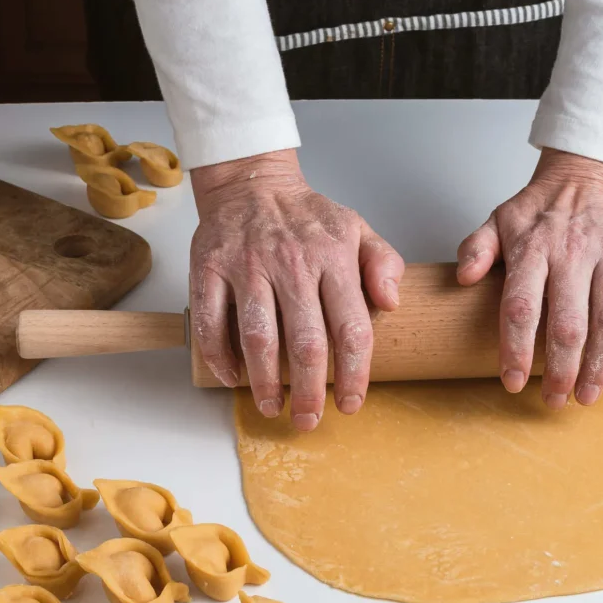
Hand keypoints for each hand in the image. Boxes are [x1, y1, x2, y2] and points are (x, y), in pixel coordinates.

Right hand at [190, 149, 404, 429]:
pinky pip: (211, 319)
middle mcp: (291, 264)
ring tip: (272, 408)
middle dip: (310, 390)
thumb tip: (392, 303)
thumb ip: (382, 263)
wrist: (252, 182)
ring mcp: (247, 265)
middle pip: (305, 341)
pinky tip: (231, 377)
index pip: (351, 327)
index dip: (354, 374)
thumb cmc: (306, 216)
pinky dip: (219, 354)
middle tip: (310, 420)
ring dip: (264, 381)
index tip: (351, 403)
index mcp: (332, 258)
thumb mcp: (356, 228)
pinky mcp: (210, 267)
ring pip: (258, 336)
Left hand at [456, 148, 602, 408]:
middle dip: (560, 370)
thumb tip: (462, 277)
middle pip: (568, 323)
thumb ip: (477, 249)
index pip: (522, 307)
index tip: (513, 382)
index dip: (516, 350)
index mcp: (534, 248)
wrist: (589, 173)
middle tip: (554, 401)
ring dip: (600, 363)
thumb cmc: (541, 208)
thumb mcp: (498, 219)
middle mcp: (575, 252)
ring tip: (587, 395)